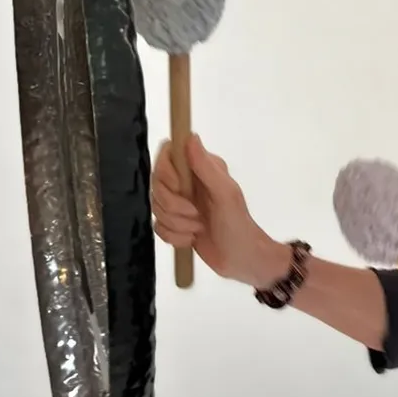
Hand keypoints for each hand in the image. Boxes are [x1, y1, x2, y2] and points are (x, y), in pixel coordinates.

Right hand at [151, 134, 291, 287]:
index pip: (168, 154)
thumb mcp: (225, 193)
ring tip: (197, 229)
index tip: (179, 187)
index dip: (166, 171)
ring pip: (156, 207)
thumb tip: (190, 136)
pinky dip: (174, 237)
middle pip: (156, 183)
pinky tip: (191, 239)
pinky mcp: (175, 224)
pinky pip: (158, 226)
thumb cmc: (238, 224)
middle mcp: (187, 182)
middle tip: (196, 215)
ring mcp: (180, 204)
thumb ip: (206, 166)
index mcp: (200, 168)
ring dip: (176, 223)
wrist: (241, 260)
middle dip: (172, 205)